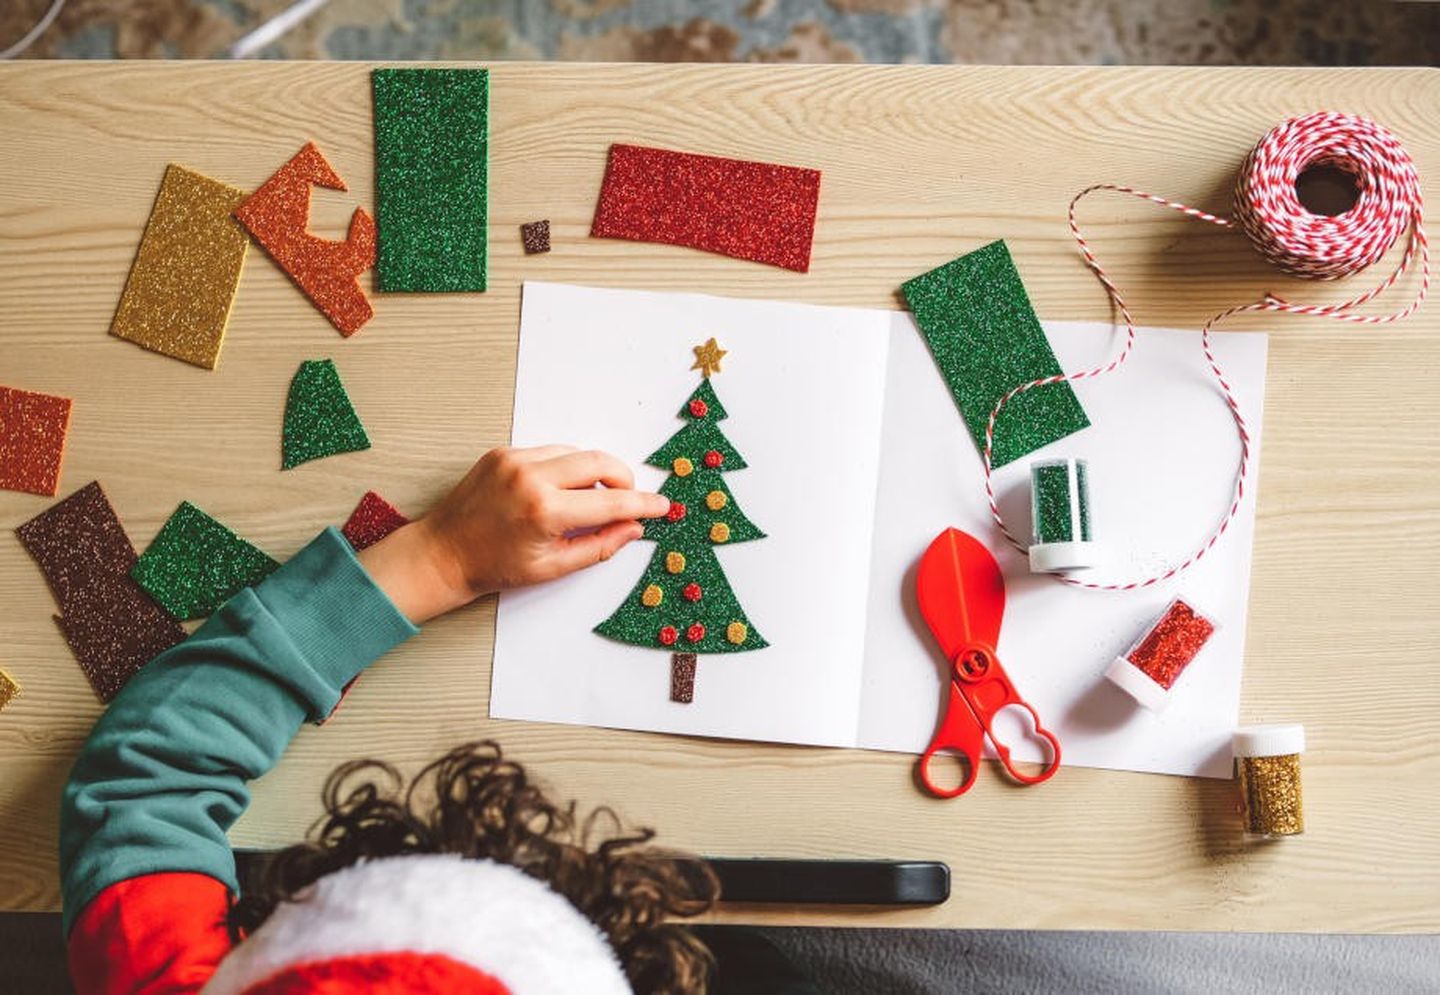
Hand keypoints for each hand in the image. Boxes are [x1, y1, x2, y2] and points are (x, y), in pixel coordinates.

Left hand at [358, 446, 667, 623]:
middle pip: (599, 462)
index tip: (661, 505)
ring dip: (592, 472)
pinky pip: (549, 452)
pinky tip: (558, 490)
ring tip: (586, 500)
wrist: (444, 553)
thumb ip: (599, 546)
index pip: (611, 500)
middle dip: (622, 478)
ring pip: (576, 453)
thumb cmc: (494, 567)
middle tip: (628, 498)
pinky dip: (563, 467)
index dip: (642, 503)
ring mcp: (515, 461)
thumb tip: (633, 528)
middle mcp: (531, 478)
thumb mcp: (553, 567)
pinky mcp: (503, 453)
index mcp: (545, 512)